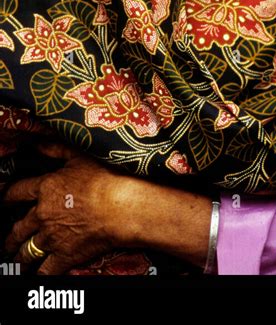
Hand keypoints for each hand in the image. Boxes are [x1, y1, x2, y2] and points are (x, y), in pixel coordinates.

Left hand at [3, 142, 140, 273]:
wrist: (122, 206)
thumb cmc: (105, 178)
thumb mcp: (79, 156)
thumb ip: (55, 149)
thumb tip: (36, 144)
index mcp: (45, 188)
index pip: (17, 192)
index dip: (7, 196)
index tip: (3, 200)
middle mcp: (43, 215)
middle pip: (17, 228)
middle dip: (10, 236)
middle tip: (7, 241)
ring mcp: (52, 237)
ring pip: (27, 252)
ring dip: (20, 257)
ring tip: (18, 260)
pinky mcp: (64, 255)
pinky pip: (44, 270)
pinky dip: (37, 273)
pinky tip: (33, 274)